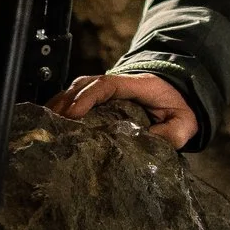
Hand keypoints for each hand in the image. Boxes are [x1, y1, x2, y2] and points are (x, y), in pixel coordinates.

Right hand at [50, 72, 198, 148]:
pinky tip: (50, 122)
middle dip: (65, 102)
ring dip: (59, 104)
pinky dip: (61, 106)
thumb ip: (173, 134)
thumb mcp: (184, 122)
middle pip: (84, 85)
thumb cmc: (179, 108)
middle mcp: (117, 83)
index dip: (88, 97)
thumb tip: (152, 146)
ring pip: (76, 89)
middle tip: (51, 125)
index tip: (74, 114)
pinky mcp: (99, 97)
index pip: (107, 85)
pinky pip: (76, 96)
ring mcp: (106, 88)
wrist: (179, 94)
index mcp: (136, 85)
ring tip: (45, 125)